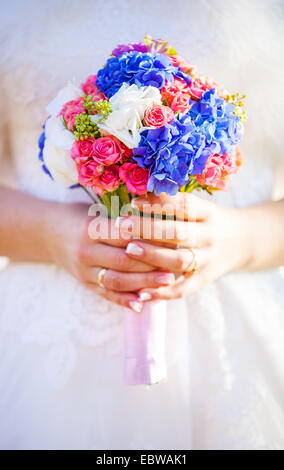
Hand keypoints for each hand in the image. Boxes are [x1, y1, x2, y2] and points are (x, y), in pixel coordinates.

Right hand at [49, 202, 174, 310]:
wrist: (47, 233)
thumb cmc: (80, 216)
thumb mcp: (97, 210)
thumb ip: (122, 217)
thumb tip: (160, 219)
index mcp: (90, 228)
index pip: (125, 236)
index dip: (149, 238)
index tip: (173, 240)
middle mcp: (85, 251)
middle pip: (123, 261)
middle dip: (152, 265)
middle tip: (177, 266)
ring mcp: (83, 271)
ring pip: (117, 280)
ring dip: (143, 283)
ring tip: (167, 282)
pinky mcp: (84, 283)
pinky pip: (105, 294)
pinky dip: (124, 300)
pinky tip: (141, 304)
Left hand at [116, 192, 251, 300]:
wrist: (244, 241)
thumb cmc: (210, 220)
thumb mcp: (200, 206)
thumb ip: (173, 203)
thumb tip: (136, 195)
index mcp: (207, 213)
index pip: (183, 206)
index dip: (159, 203)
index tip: (133, 202)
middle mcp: (209, 236)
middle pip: (178, 232)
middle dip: (149, 229)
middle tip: (122, 226)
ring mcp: (207, 260)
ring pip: (179, 260)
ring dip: (153, 256)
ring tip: (129, 251)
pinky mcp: (204, 280)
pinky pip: (183, 289)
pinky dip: (161, 292)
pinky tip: (140, 293)